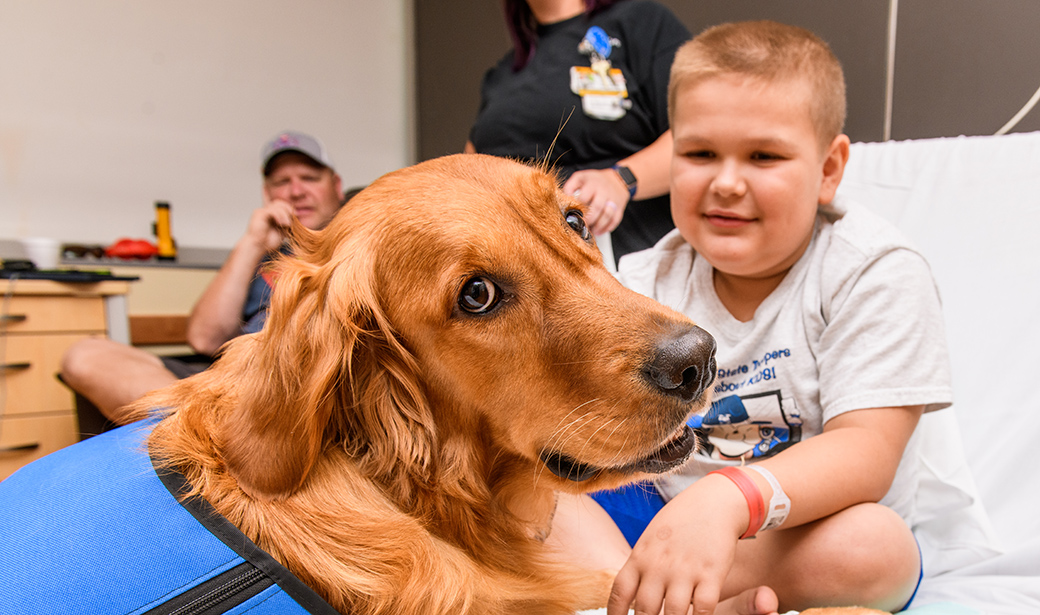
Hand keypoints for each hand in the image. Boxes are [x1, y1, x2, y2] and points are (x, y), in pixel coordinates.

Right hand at [246, 193, 295, 252]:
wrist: (258, 247)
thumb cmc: (268, 241)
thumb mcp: (282, 231)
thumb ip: (288, 224)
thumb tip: (297, 219)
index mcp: (271, 214)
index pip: (282, 205)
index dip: (290, 209)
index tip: (296, 217)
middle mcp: (266, 211)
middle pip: (279, 203)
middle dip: (288, 209)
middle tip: (293, 218)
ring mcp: (262, 211)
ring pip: (277, 205)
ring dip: (285, 214)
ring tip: (287, 224)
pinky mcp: (259, 214)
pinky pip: (271, 210)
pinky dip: (279, 216)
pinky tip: (282, 223)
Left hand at [562, 168, 629, 234]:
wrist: (617, 179)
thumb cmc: (594, 180)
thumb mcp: (581, 177)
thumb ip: (570, 186)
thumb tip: (562, 199)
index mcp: (592, 183)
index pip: (583, 197)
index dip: (577, 208)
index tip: (572, 216)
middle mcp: (604, 190)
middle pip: (596, 207)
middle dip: (588, 219)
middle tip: (581, 226)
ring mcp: (613, 199)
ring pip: (607, 215)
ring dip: (598, 226)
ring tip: (591, 231)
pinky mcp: (620, 207)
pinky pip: (615, 220)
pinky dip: (607, 228)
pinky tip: (600, 231)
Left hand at [607, 474, 749, 614]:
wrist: (713, 501)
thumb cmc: (679, 522)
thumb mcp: (651, 539)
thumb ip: (641, 565)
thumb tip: (630, 594)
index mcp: (640, 556)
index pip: (620, 593)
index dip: (615, 614)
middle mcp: (659, 565)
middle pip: (644, 610)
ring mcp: (685, 570)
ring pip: (673, 614)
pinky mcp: (711, 574)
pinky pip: (703, 608)